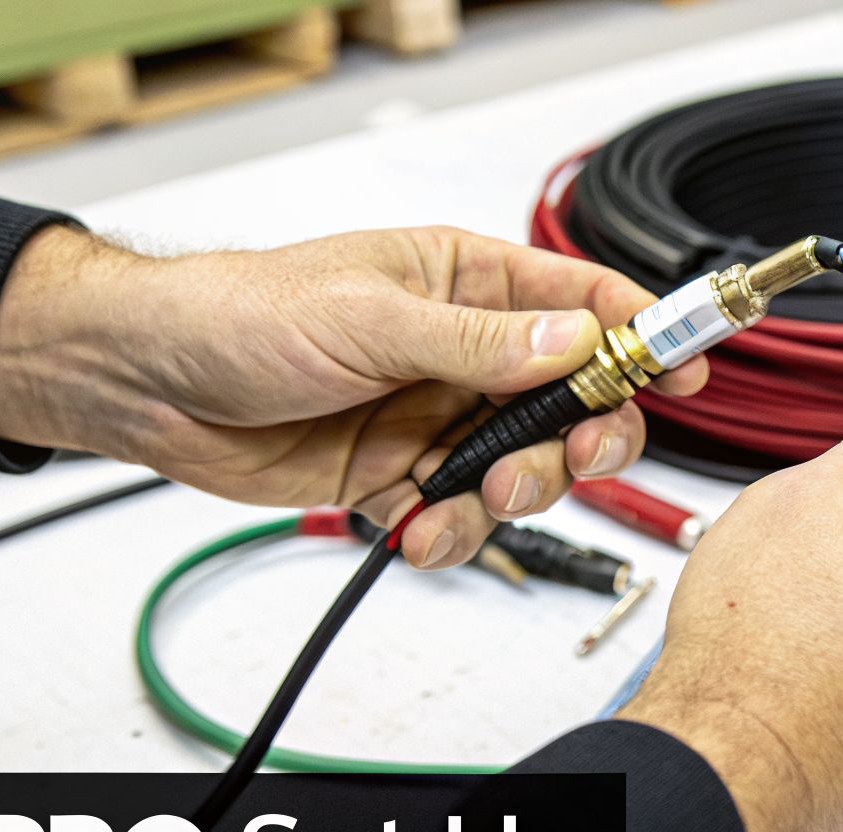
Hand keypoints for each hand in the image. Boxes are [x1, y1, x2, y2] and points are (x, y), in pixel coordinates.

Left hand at [0, 225, 706, 567]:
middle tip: (575, 457)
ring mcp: (439, 418)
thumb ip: (481, 342)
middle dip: (585, 438)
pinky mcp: (404, 477)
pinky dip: (449, 534)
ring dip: (511, 495)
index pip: (586, 299)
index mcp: (467, 284)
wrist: (151, 387)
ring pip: (527, 470)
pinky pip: (461, 517)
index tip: (691, 369)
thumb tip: (576, 341)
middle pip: (577, 400)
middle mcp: (467, 353)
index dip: (648, 333)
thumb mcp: (369, 319)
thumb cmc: (242, 315)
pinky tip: (415, 527)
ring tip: (465, 495)